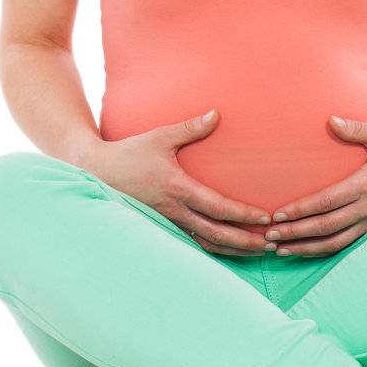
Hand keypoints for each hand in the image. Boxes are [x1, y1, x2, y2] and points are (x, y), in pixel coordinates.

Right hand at [86, 108, 273, 255]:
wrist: (95, 173)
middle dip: (245, 241)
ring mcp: (167, 222)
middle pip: (216, 233)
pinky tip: (229, 251)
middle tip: (271, 245)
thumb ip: (190, 128)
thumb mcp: (159, 137)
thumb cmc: (128, 153)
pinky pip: (191, 243)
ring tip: (257, 252)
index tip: (265, 219)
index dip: (243, 215)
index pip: (217, 207)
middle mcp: (174, 211)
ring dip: (232, 249)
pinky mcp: (162, 226)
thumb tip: (216, 114)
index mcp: (177, 189)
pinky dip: (213, 250)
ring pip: (205, 243)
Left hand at [263, 116, 366, 256]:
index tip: (278, 214)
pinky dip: (324, 250)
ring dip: (306, 247)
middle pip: (326, 227)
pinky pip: (347, 244)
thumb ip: (357, 128)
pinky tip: (306, 250)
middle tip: (269, 237)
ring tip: (281, 250)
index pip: (328, 201)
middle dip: (296, 233)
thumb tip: (330, 120)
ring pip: (335, 242)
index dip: (301, 210)